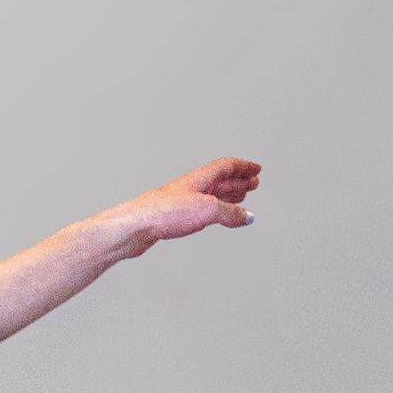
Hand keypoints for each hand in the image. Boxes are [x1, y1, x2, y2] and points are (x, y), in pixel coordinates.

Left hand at [112, 156, 260, 255]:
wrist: (136, 226)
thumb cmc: (164, 212)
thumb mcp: (207, 210)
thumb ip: (230, 213)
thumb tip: (247, 217)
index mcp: (200, 178)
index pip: (227, 166)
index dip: (243, 167)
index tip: (256, 169)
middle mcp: (191, 187)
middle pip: (220, 179)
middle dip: (238, 181)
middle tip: (252, 184)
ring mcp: (182, 201)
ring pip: (211, 195)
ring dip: (228, 195)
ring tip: (240, 199)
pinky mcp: (174, 217)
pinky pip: (201, 209)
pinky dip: (214, 211)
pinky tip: (215, 217)